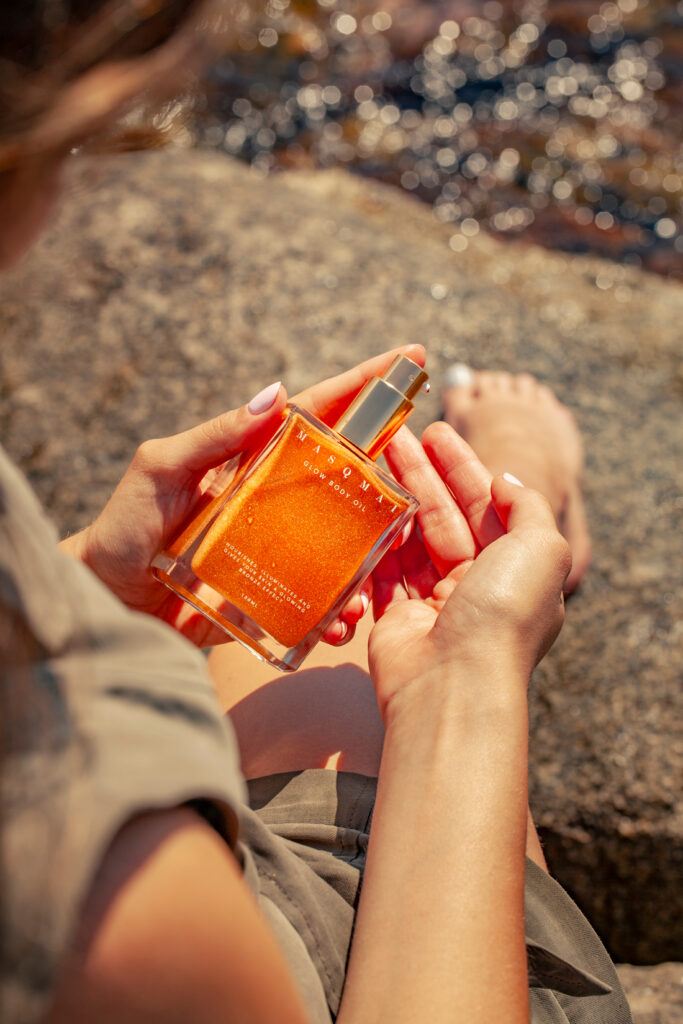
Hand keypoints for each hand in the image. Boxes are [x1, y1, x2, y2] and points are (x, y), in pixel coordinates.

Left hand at [62, 345, 425, 646]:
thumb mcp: (161, 467)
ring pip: (344, 541)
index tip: (410, 358)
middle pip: (347, 476)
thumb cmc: (126, 524)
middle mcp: (276, 497)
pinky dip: (335, 610)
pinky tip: (342, 623)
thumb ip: (213, 435)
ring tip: (383, 571)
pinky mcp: (272, 591)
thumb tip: (275, 395)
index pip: (317, 413)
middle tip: (421, 483)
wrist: (107, 596)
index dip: (363, 384)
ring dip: (371, 556)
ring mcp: (279, 544)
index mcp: (255, 458)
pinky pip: (317, 598)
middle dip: (390, 476)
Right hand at [368, 421, 570, 720]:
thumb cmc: (502, 615)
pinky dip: (374, 547)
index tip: (434, 433)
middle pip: (444, 516)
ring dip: (394, 503)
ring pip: (411, 541)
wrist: (453, 685)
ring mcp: (437, 603)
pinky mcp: (399, 620)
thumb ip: (528, 507)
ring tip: (370, 465)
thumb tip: (503, 480)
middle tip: (393, 438)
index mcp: (515, 568)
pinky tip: (361, 514)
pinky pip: (384, 574)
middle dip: (420, 474)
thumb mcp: (542, 549)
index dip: (460, 465)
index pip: (485, 504)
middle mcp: (478, 585)